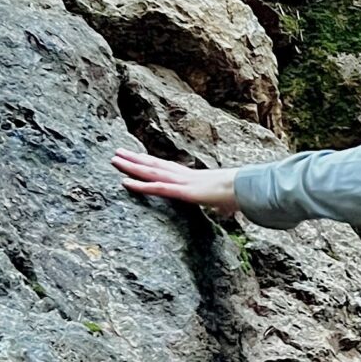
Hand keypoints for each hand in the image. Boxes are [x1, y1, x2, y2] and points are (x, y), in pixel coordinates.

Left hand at [111, 147, 239, 216]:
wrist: (246, 189)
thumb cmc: (240, 194)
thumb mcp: (226, 199)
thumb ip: (222, 203)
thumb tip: (228, 209)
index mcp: (193, 177)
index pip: (168, 168)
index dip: (152, 162)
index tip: (139, 157)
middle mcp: (184, 175)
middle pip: (154, 164)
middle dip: (135, 158)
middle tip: (117, 152)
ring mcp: (181, 182)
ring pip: (150, 172)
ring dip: (130, 166)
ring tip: (114, 159)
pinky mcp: (181, 191)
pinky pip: (156, 188)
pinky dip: (139, 185)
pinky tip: (124, 182)